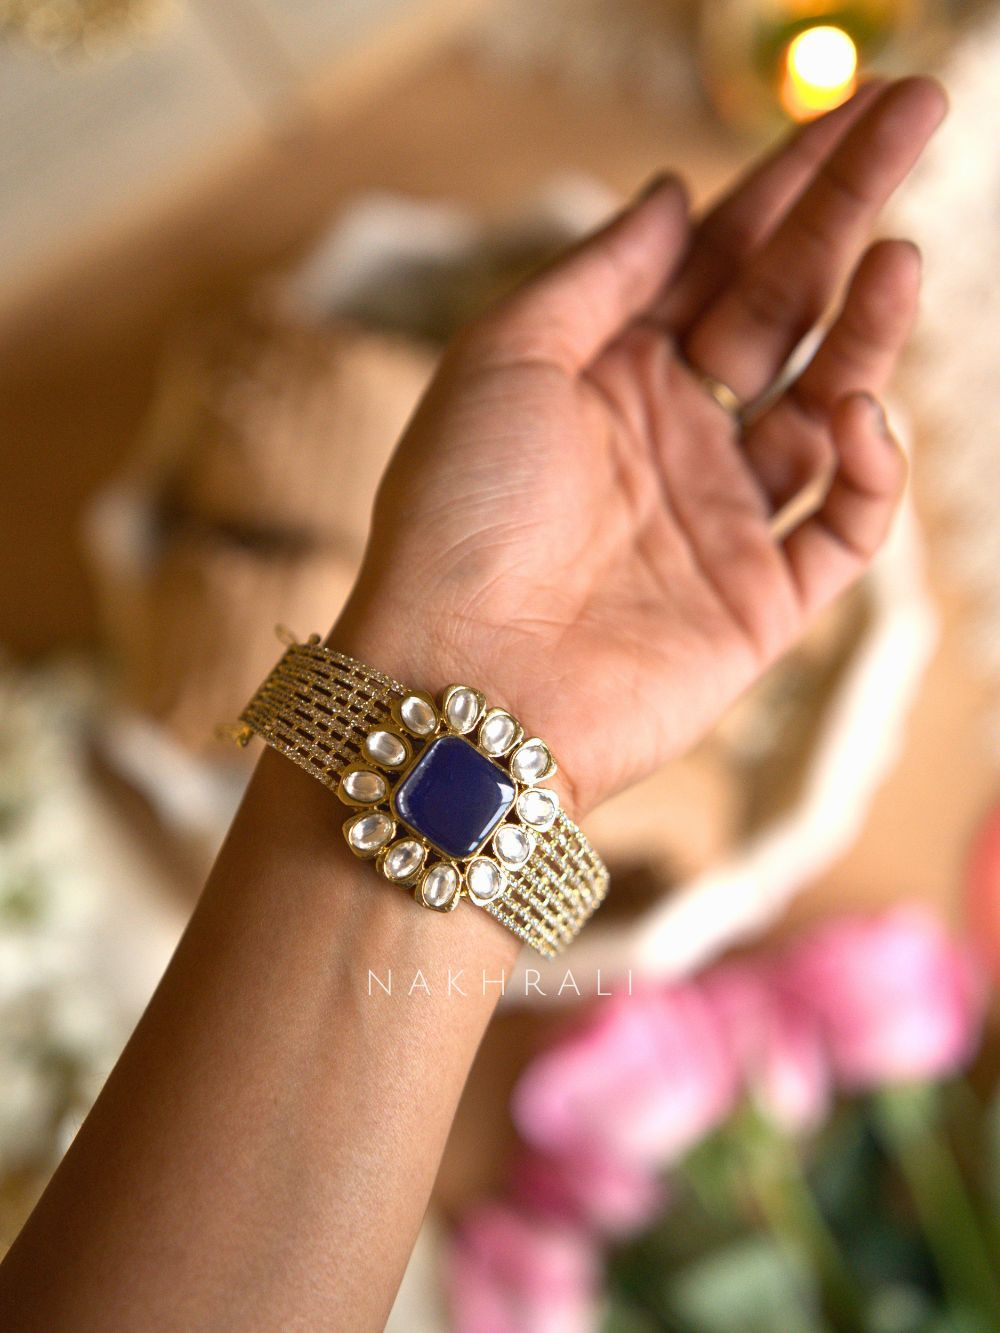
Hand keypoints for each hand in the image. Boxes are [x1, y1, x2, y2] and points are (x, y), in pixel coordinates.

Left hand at [334, 77, 945, 818]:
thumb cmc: (456, 517)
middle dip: (847, 217)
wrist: (457, 682)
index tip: (856, 106)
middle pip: (783, 310)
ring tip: (897, 256)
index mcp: (611, 376)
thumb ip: (596, 274)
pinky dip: (865, 473)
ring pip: (827, 408)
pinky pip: (842, 529)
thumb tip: (674, 190)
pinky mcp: (758, 604)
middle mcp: (675, 439)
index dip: (786, 184)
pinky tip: (856, 414)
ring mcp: (721, 521)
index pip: (718, 260)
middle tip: (917, 119)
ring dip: (868, 333)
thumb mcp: (502, 359)